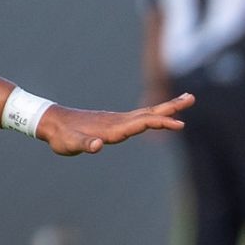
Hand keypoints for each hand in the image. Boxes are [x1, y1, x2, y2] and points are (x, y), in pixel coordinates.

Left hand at [38, 94, 191, 155]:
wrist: (52, 122)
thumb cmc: (61, 136)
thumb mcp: (70, 144)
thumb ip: (83, 145)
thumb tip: (97, 145)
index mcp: (112, 127)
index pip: (141, 123)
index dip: (160, 123)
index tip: (178, 124)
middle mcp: (118, 121)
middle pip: (149, 113)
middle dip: (171, 107)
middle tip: (192, 98)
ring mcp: (117, 121)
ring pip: (147, 113)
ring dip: (166, 108)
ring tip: (186, 100)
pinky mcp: (114, 123)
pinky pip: (139, 118)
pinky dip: (154, 115)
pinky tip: (160, 115)